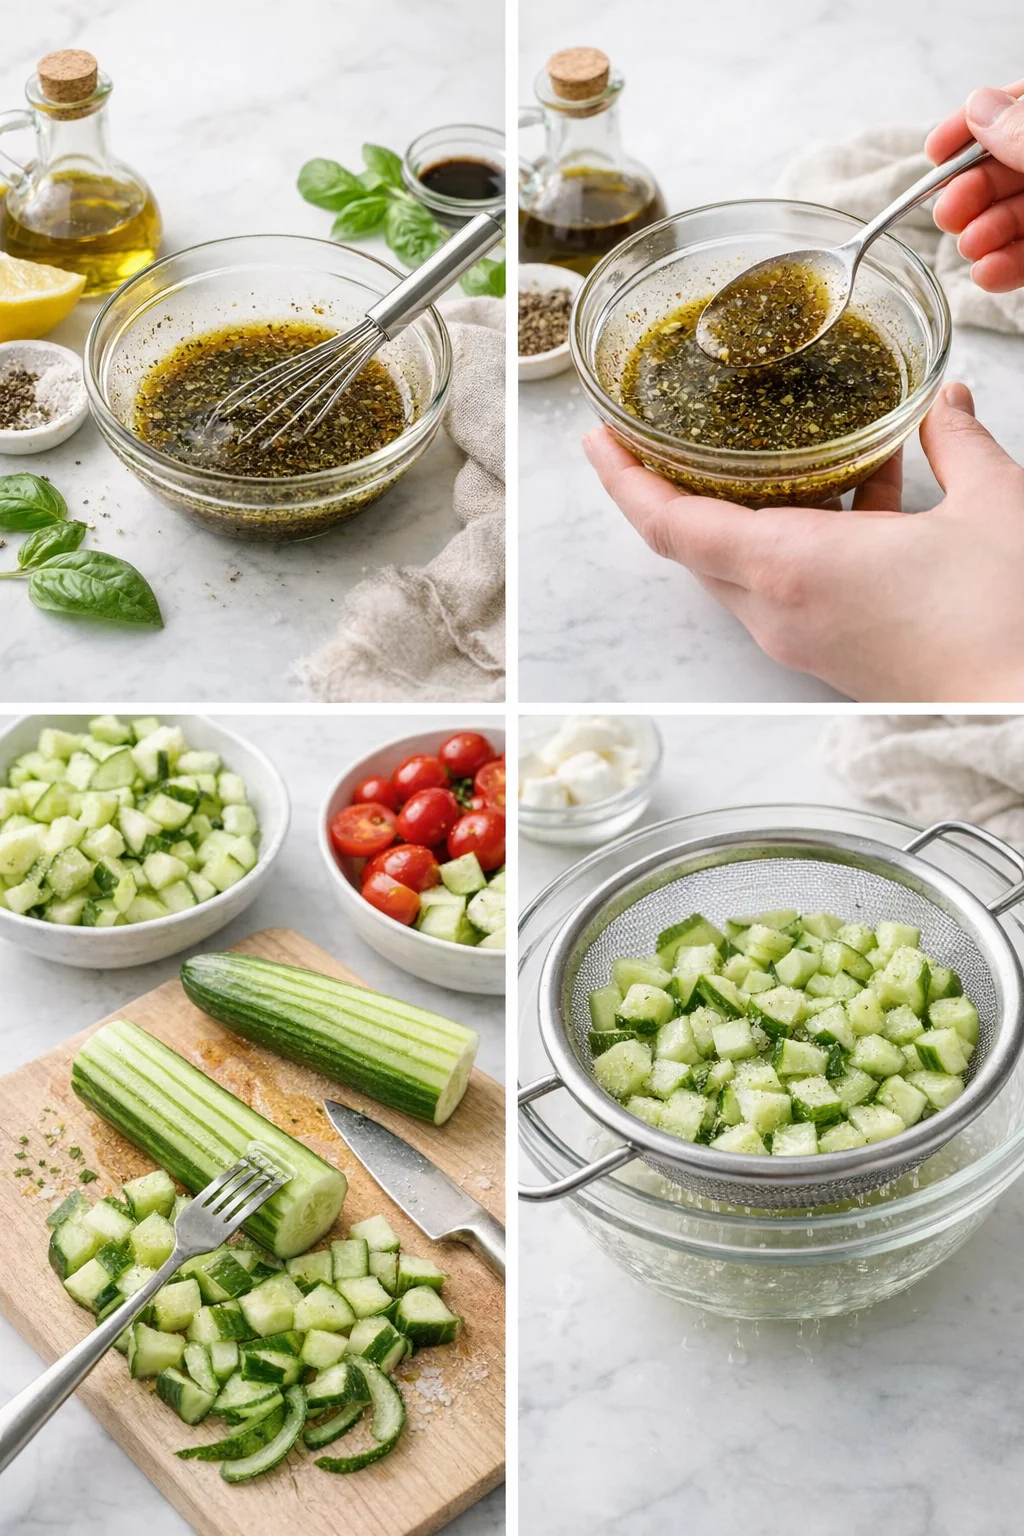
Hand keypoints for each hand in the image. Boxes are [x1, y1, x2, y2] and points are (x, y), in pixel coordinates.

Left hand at [582, 384, 1023, 701]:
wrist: (1023, 707)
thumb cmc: (1003, 621)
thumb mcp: (989, 506)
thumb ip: (957, 443)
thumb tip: (945, 404)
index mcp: (791, 565)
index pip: (671, 525)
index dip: (624, 479)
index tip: (599, 440)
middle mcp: (778, 609)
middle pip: (694, 545)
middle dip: (673, 488)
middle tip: (666, 432)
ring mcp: (798, 638)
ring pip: (740, 565)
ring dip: (746, 508)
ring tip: (779, 446)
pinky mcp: (825, 654)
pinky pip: (783, 586)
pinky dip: (795, 538)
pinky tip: (857, 491)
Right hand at [927, 80, 1023, 290]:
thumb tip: (978, 108)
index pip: (1014, 107)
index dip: (970, 126)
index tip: (934, 150)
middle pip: (1008, 165)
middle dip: (972, 190)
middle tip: (948, 211)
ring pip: (1017, 214)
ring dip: (985, 233)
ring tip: (969, 247)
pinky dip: (1008, 266)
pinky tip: (987, 273)